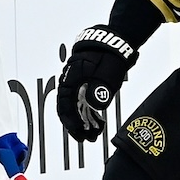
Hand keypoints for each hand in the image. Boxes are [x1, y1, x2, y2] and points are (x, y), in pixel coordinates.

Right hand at [57, 25, 136, 141]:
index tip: (79, 134)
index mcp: (71, 81)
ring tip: (92, 131)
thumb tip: (94, 107)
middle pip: (68, 109)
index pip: (64, 107)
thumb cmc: (108, 56)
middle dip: (76, 125)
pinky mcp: (85, 82)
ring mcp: (77, 82)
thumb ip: (98, 93)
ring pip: (75, 106)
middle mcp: (70, 82)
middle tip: (86, 137)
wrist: (114, 41)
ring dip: (82, 120)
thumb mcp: (105, 77)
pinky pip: (81, 100)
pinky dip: (87, 111)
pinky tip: (95, 119)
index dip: (71, 123)